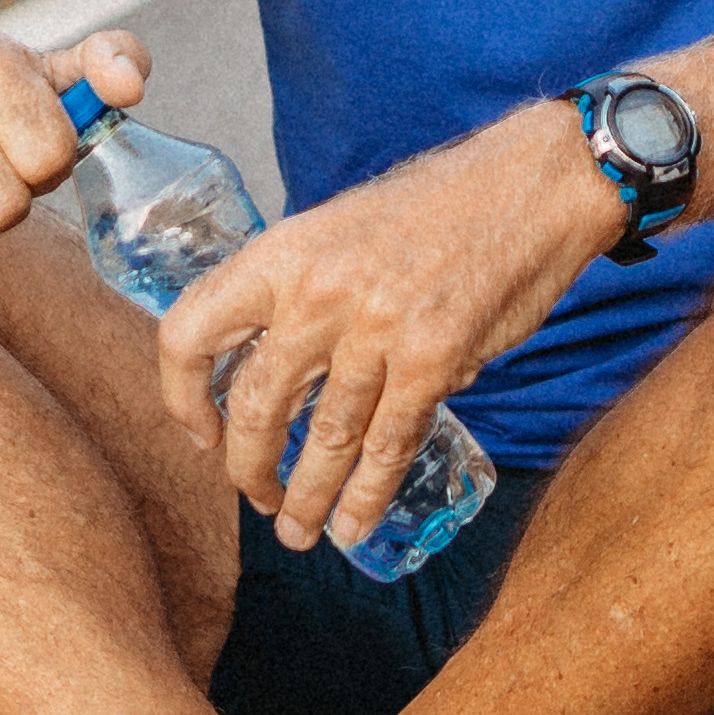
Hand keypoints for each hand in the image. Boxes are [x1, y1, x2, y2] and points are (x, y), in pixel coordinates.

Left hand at [158, 102, 621, 554]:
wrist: (533, 185)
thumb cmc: (440, 204)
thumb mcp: (340, 227)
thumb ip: (300, 291)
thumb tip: (279, 368)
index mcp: (282, 253)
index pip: (190, 333)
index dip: (180, 396)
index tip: (198, 431)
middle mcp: (318, 292)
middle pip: (255, 405)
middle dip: (248, 468)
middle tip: (257, 496)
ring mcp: (376, 329)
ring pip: (326, 437)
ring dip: (308, 497)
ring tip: (299, 529)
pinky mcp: (434, 360)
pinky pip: (388, 444)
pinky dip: (368, 495)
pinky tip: (354, 524)